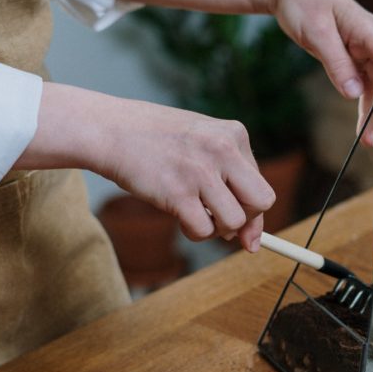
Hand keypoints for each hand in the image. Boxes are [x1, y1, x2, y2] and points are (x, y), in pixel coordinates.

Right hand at [18, 83, 275, 251]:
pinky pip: (204, 230)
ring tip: (196, 214)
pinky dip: (195, 232)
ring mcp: (201, 171)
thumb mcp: (203, 147)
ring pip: (234, 221)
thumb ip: (231, 183)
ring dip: (217, 229)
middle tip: (220, 219)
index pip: (262, 186)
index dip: (253, 212)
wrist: (110, 129)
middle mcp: (223, 149)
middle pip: (261, 203)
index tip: (244, 229)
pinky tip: (181, 218)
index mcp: (235, 134)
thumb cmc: (158, 142)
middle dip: (245, 220)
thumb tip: (253, 241)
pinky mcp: (178, 192)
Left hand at [270, 0, 372, 146]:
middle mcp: (368, 41)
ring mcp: (360, 51)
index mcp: (366, 29)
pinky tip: (363, 128)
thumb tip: (354, 93)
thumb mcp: (317, 33)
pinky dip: (361, 107)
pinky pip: (361, 87)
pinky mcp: (349, 59)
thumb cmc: (303, 2)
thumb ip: (336, 63)